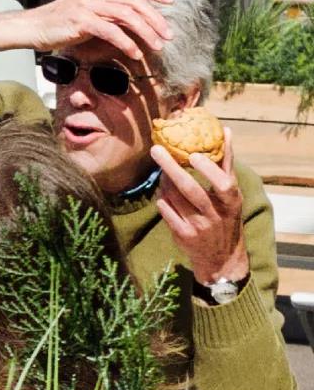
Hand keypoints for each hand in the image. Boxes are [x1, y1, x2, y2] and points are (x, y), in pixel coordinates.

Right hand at [0, 0, 173, 60]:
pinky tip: (135, 53)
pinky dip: (127, 43)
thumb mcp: (86, 14)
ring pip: (127, 16)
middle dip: (155, 19)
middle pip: (135, 2)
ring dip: (146, 32)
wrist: (33, 28)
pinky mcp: (82, 22)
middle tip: (168, 35)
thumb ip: (106, 13)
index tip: (170, 1)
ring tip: (156, 46)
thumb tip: (131, 23)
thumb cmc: (59, 24)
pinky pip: (111, 31)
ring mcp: (89, 6)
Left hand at [151, 127, 249, 284]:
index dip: (208, 170)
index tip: (193, 155)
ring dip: (163, 181)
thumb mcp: (233, 194)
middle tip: (156, 150)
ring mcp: (198, 227)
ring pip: (174, 198)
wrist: (221, 257)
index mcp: (232, 203)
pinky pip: (166, 211)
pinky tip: (162, 190)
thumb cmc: (226, 216)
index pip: (223, 185)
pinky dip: (161, 198)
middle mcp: (215, 215)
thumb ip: (227, 164)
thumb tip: (226, 132)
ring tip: (160, 168)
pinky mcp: (182, 236)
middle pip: (190, 190)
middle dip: (171, 168)